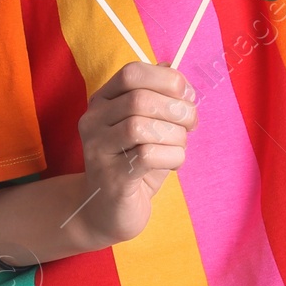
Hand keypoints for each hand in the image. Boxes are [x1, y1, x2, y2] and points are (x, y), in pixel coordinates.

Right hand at [72, 61, 197, 248]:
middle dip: (177, 109)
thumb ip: (162, 100)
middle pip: (140, 99)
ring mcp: (98, 150)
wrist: (108, 212)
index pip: (131, 73)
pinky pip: (147, 156)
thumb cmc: (135, 163)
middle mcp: (94, 121)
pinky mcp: (112, 179)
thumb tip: (182, 83)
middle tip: (191, 123)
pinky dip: (172, 156)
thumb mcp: (149, 125)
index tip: (187, 95)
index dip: (166, 79)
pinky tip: (173, 164)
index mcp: (102, 101)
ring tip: (179, 146)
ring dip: (175, 135)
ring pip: (142, 126)